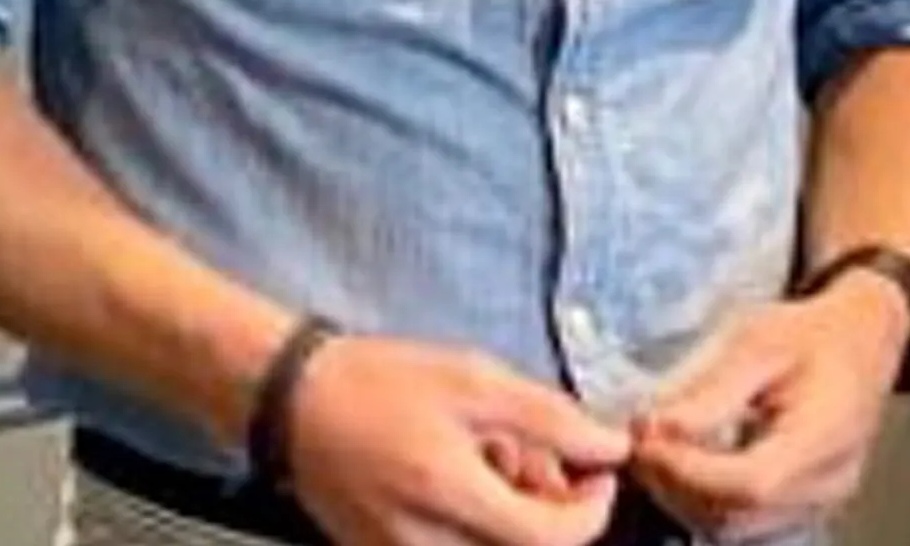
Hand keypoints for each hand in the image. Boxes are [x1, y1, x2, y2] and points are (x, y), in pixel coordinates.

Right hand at [276, 333, 629, 545]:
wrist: (296, 404)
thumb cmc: (384, 382)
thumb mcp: (476, 380)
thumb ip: (552, 418)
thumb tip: (612, 447)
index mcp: (448, 494)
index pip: (551, 538)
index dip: (593, 511)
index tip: (599, 474)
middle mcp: (424, 542)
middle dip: (551, 510)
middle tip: (536, 458)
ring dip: (514, 518)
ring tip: (495, 465)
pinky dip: (479, 525)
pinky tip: (466, 483)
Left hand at [625, 281, 907, 539]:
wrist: (863, 339)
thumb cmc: (814, 334)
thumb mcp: (759, 338)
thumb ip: (712, 388)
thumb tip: (659, 427)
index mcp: (827, 432)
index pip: (751, 483)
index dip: (689, 470)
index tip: (647, 439)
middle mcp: (830, 479)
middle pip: (738, 515)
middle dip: (676, 484)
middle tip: (643, 441)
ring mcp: (820, 500)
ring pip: (736, 528)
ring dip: (684, 498)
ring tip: (660, 451)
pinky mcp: (806, 507)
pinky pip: (746, 524)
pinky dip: (706, 501)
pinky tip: (688, 466)